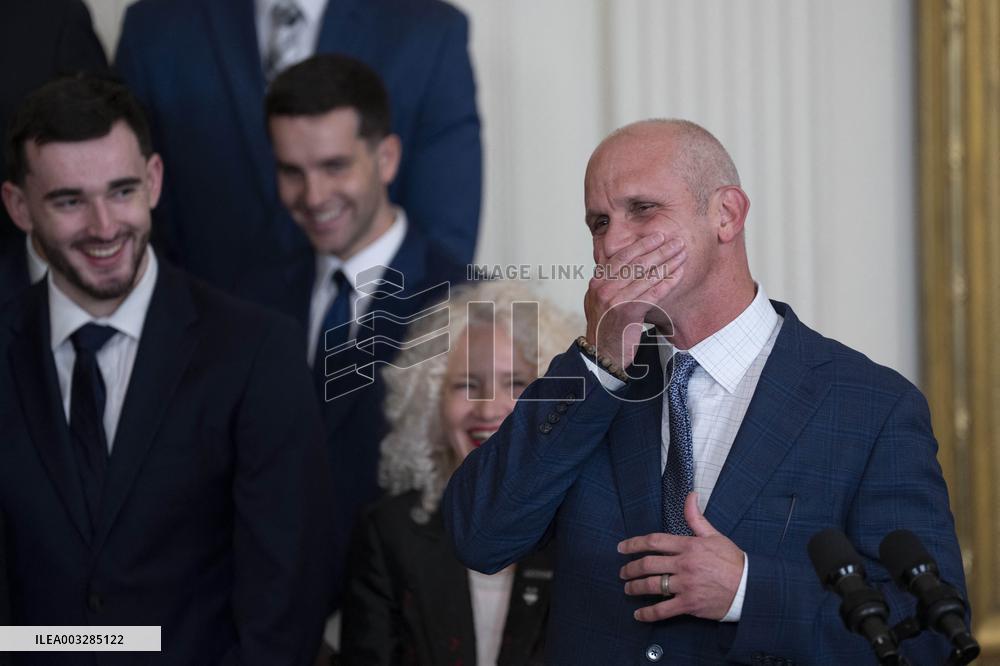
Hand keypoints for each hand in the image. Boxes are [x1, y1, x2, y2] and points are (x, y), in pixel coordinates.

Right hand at [584, 233, 686, 369]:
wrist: (601, 355)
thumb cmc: (607, 328)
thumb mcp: (602, 302)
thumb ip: (612, 283)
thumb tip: (631, 265)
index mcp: (597, 282)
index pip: (622, 256)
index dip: (642, 245)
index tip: (659, 236)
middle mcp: (603, 288)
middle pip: (636, 263)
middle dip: (659, 250)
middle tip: (676, 241)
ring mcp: (613, 300)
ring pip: (645, 276)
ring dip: (667, 263)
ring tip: (682, 254)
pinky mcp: (626, 313)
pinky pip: (652, 294)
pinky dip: (667, 283)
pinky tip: (679, 275)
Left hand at [617, 492, 743, 621]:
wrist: (749, 588)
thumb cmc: (732, 561)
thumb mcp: (714, 535)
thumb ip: (696, 518)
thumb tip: (690, 496)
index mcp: (688, 546)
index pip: (654, 541)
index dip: (634, 544)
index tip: (622, 548)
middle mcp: (684, 564)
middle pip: (648, 564)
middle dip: (630, 568)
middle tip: (622, 572)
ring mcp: (685, 585)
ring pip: (652, 585)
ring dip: (635, 587)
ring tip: (628, 588)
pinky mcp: (689, 604)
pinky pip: (663, 610)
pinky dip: (648, 613)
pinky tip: (638, 614)